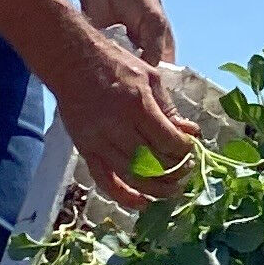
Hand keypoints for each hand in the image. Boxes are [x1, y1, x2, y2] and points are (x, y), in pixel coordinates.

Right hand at [0, 0, 197, 204]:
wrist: (70, 61)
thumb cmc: (114, 64)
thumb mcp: (150, 77)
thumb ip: (169, 109)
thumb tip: (191, 133)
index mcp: (137, 104)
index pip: (169, 141)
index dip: (186, 151)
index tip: (192, 150)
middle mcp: (117, 125)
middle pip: (154, 162)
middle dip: (175, 171)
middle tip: (186, 171)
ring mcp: (98, 139)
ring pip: (133, 175)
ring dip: (157, 187)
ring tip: (172, 187)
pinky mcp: (85, 148)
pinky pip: (105, 181)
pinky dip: (124, 197)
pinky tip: (142, 203)